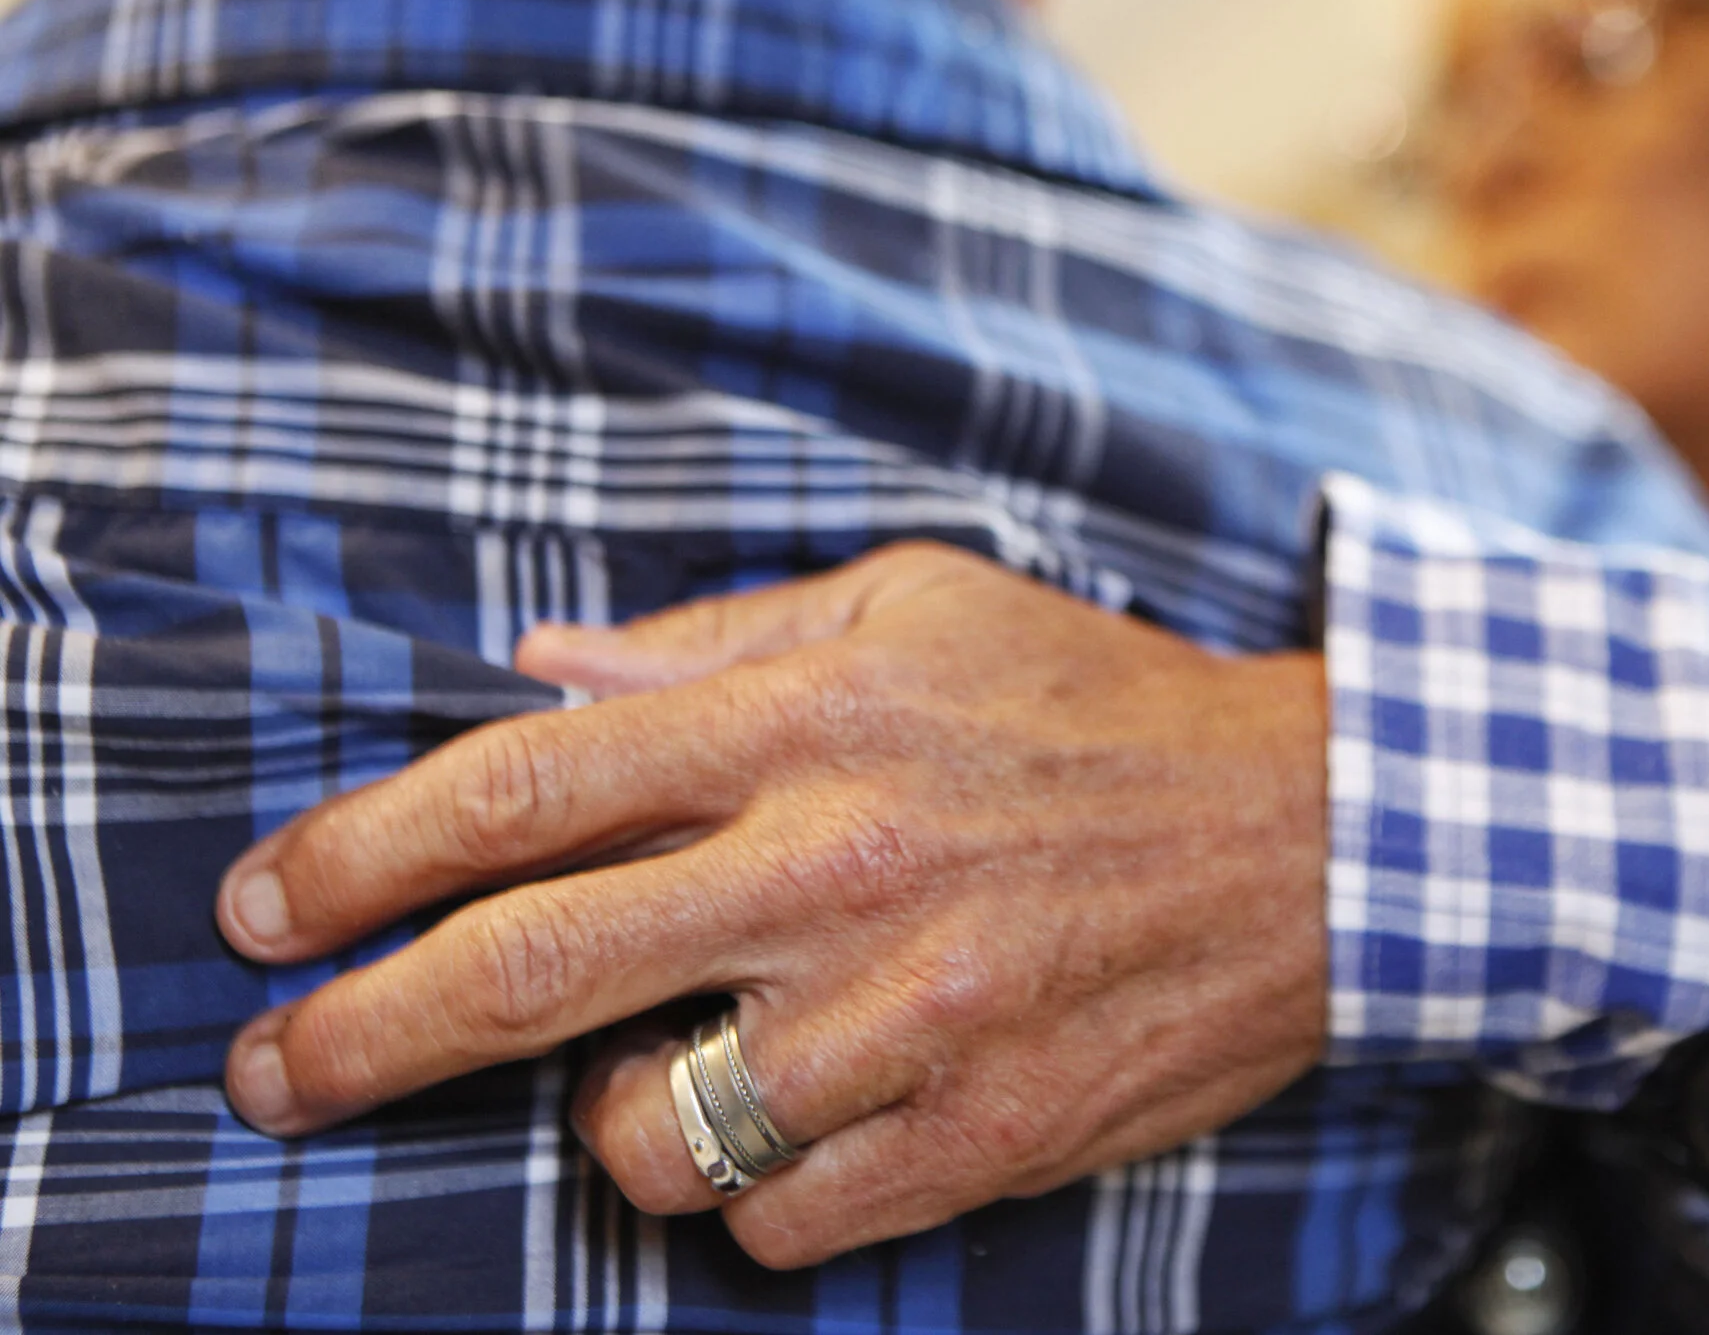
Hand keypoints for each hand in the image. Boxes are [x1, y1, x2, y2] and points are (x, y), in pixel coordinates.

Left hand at [213, 544, 1330, 1268]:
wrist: (1322, 837)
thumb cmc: (1104, 707)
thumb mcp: (921, 608)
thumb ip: (718, 640)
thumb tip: (540, 676)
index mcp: (816, 719)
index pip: (529, 783)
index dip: (361, 850)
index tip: (264, 908)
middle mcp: (844, 867)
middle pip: (533, 970)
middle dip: (357, 1035)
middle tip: (270, 1071)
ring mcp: (914, 1017)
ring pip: (649, 1134)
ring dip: (609, 1117)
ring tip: (668, 1066)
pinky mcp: (980, 1134)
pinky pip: (775, 1223)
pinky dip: (749, 1190)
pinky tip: (800, 1118)